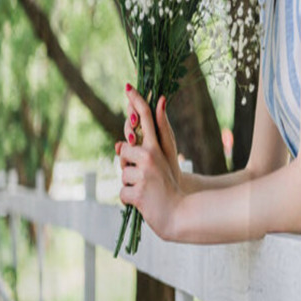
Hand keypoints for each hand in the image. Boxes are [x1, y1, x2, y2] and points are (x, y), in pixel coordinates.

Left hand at [117, 86, 182, 241]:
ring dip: (130, 183)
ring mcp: (143, 175)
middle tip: (144, 175)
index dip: (137, 101)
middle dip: (127, 162)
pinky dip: (129, 199)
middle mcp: (149, 157)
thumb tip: (141, 118)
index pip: (145, 118)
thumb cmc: (169, 185)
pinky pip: (121, 192)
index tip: (128, 87)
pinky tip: (142, 201)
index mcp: (157, 147)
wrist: (178, 213)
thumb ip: (152, 139)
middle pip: (123, 149)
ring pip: (121, 173)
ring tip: (146, 189)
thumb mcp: (165, 159)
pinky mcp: (137, 193)